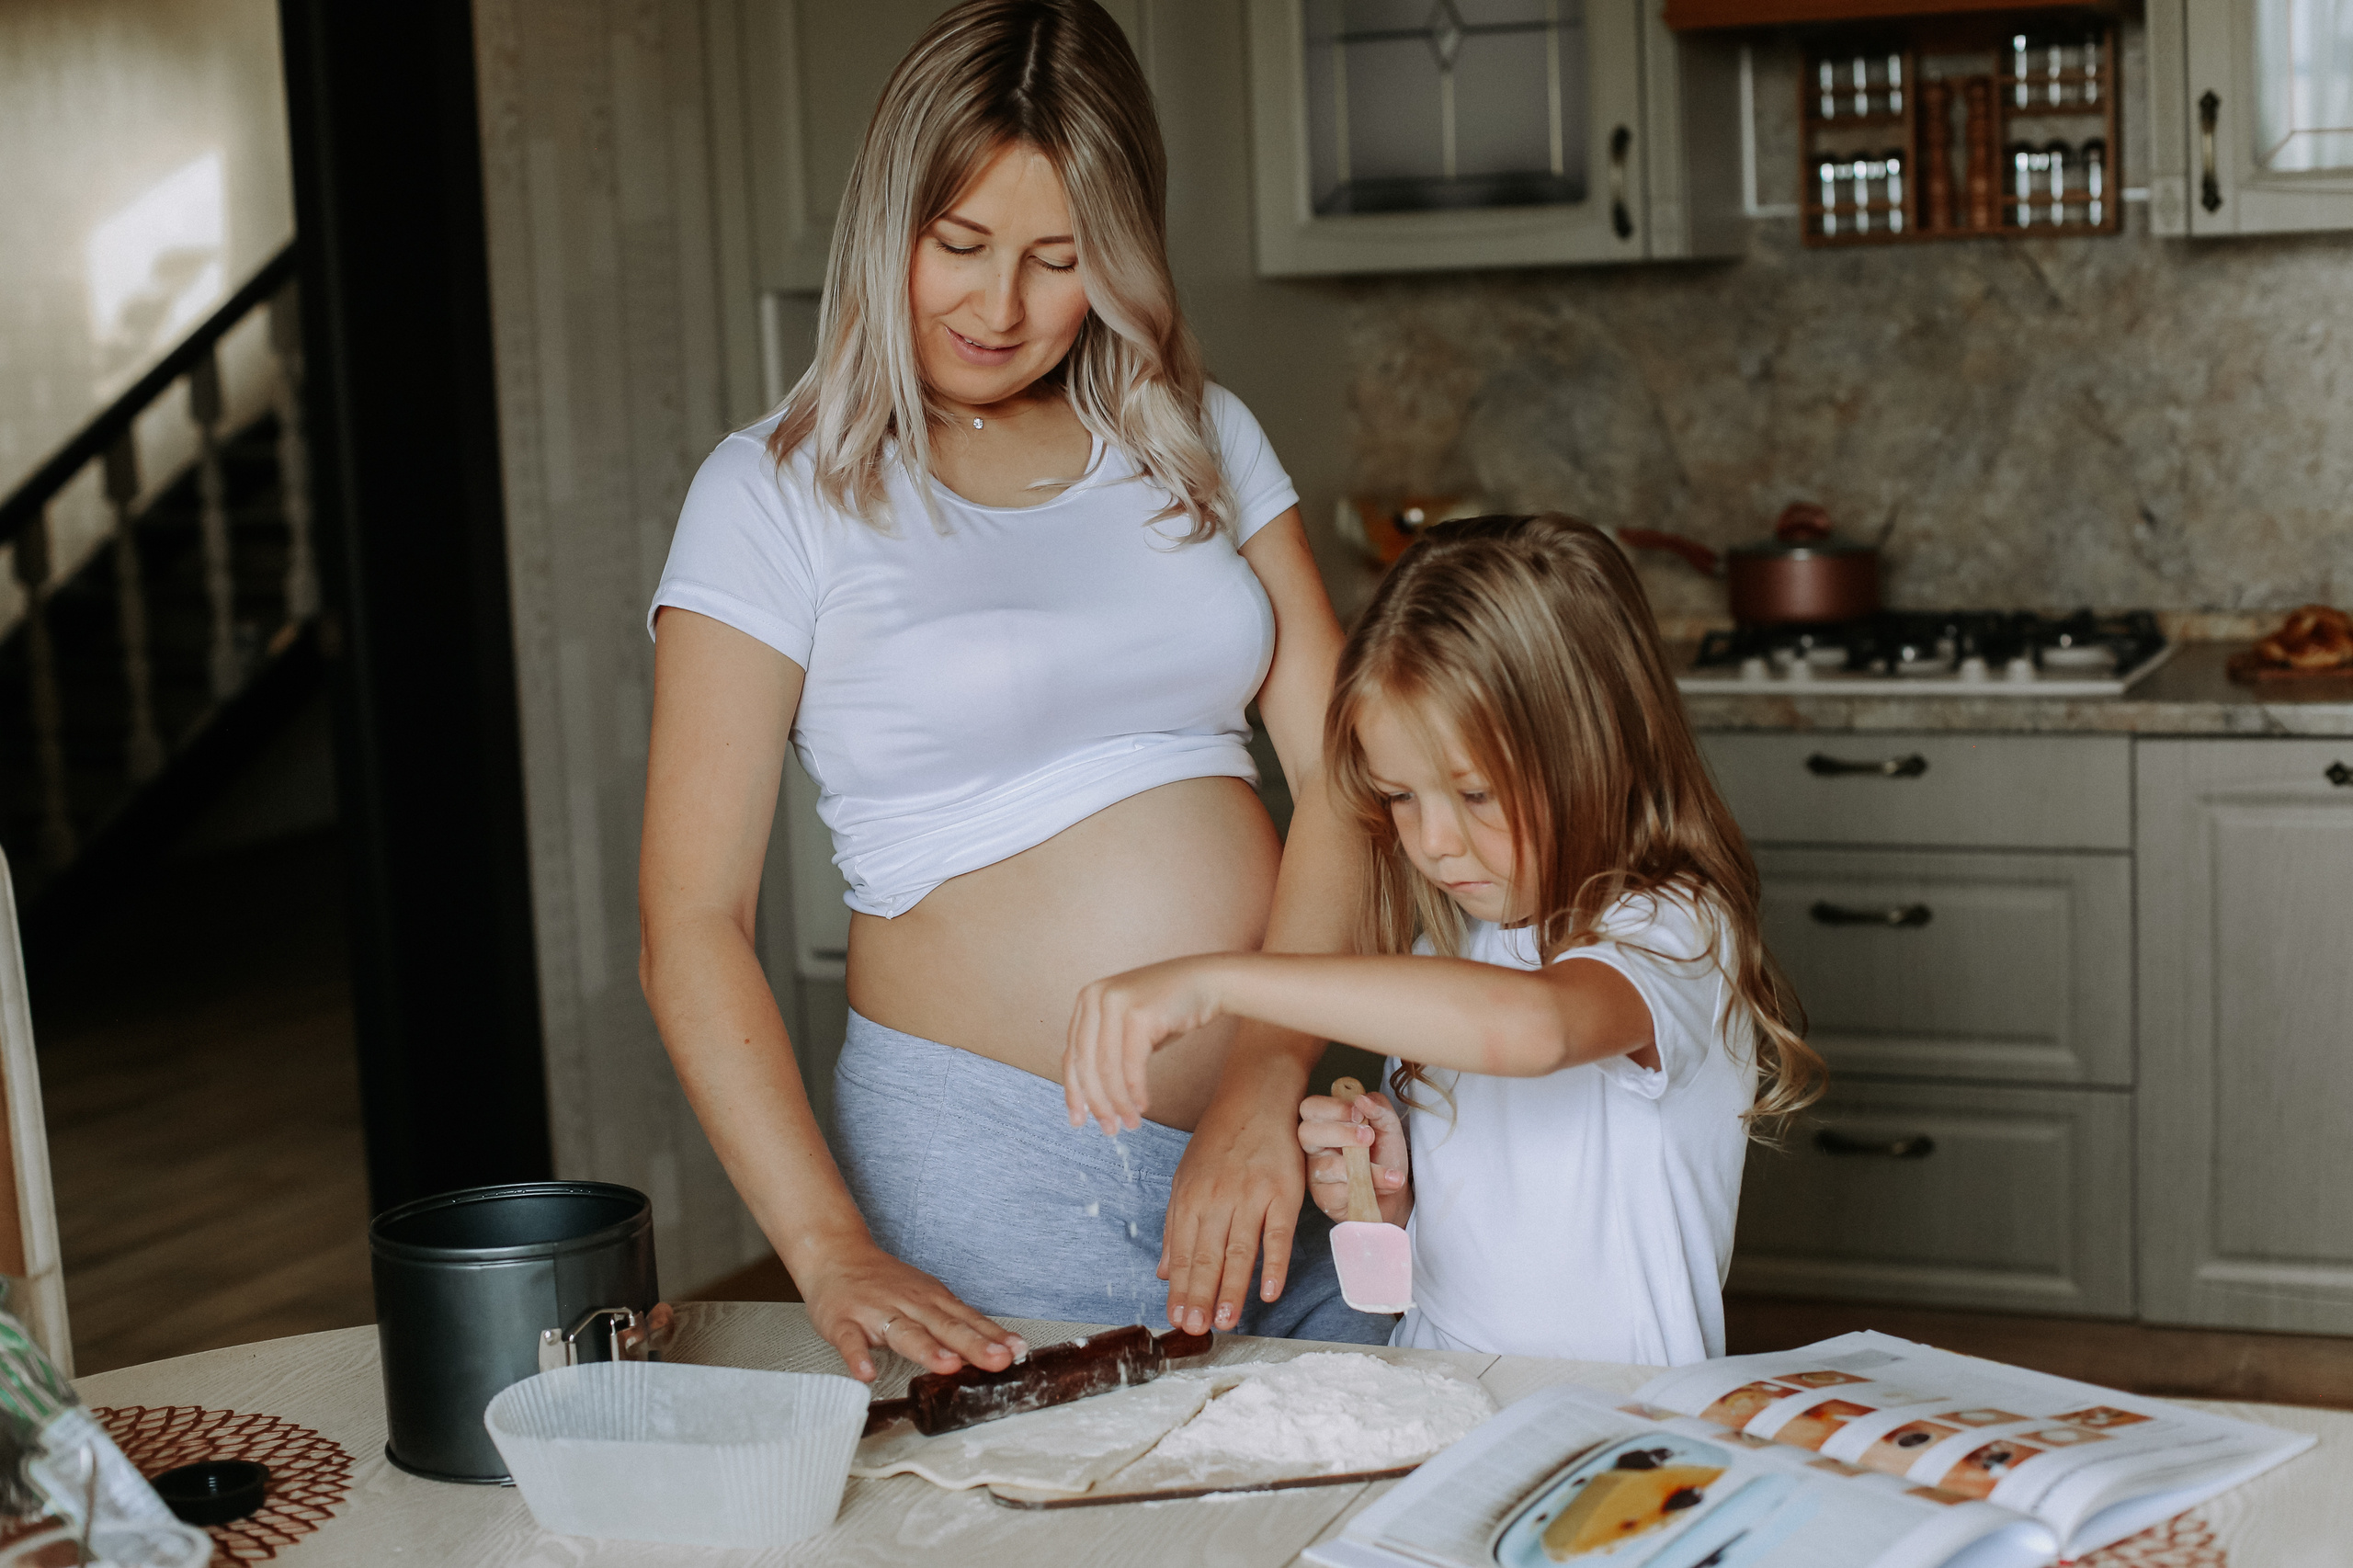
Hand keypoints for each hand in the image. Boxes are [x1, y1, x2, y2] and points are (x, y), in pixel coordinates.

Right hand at [795, 1237, 1025, 1382]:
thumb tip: (1000, 1348)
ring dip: (927, 1350)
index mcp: (932, 1300)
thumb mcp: (927, 1297)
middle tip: (998, 1360)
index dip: (994, 1337)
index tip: (1018, 1351)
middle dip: (974, 1345)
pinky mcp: (844, 1323)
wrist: (836, 1255)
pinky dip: (858, 1357)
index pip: (969, 1320)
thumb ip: (957, 1324)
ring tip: (947, 1366)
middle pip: (946, 1327)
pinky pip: (851, 1342)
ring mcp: (877, 1313)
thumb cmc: (885, 1283)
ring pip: (905, 1333)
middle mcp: (910, 1305)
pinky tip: (867, 1374)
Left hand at [1064, 955, 1228, 1134]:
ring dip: (1118, 1102)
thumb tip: (1089, 1099)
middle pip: (1086, 1064)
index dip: (1074, 1092)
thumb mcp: (1127, 1028)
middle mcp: (1095, 997)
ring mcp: (1115, 1003)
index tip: (1079, 1120)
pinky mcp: (1139, 1015)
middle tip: (1109, 1128)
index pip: (1071, 1054)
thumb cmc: (1168, 1010)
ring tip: (1129, 1122)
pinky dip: (1135, 1091)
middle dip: (1097, 1102)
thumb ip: (1105, 1052)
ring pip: (1107, 1068)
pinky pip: (1132, 1065)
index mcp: (1086, 999)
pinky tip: (1143, 1105)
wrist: (1207, 982)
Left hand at [1157, 1079, 1307, 1334]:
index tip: (1177, 1318)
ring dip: (1232, 1290)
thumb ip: (1176, 1226)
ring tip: (1226, 1322)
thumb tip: (1164, 1272)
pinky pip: (1278, 1235)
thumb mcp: (1186, 1177)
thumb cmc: (1220, 1140)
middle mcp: (1217, 1198)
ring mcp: (1251, 1195)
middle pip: (1207, 1256)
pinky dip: (1274, 1265)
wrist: (1257, 1096)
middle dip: (1200, 1297)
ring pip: (1239, 1251)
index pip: (1182, 1253)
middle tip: (1196, 1330)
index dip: (1180, 1289)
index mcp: (1190, 1197)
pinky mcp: (1284, 1192)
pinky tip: (1269, 1292)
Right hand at [1299, 1089, 1409, 1225]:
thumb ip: (1378, 1108)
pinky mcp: (1324, 1198)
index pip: (1311, 1107)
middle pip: (1306, 1132)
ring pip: (1325, 1166)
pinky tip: (1380, 1187)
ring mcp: (1316, 1173)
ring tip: (1388, 1172)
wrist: (1396, 1193)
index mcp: (1325, 1123)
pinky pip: (1336, 1192)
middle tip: (1368, 1138)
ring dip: (1361, 1167)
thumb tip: (1362, 1099)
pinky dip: (1364, 1188)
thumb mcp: (1389, 1126)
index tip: (1359, 1113)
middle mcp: (1315, 1147)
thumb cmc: (1384, 1156)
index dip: (1333, 1108)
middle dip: (1340, 1133)